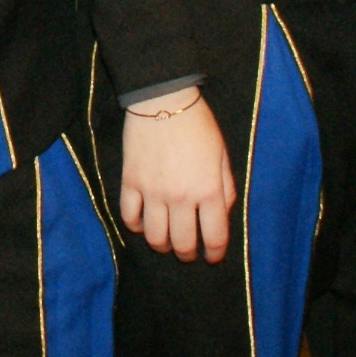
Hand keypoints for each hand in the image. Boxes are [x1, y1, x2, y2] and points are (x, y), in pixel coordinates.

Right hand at [119, 88, 237, 261]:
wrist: (163, 100)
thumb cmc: (199, 126)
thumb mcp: (222, 156)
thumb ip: (225, 189)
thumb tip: (220, 215)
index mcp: (209, 190)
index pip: (214, 237)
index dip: (215, 253)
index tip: (212, 256)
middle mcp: (181, 197)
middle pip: (182, 243)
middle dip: (187, 254)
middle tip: (188, 252)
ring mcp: (153, 192)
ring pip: (155, 237)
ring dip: (162, 245)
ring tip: (166, 241)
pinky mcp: (131, 182)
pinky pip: (129, 216)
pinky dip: (136, 226)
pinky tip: (143, 223)